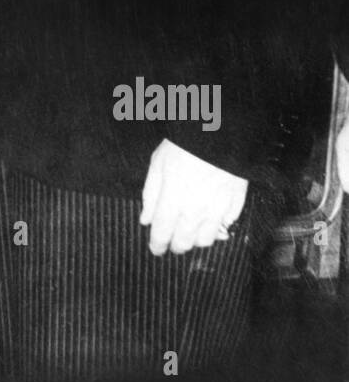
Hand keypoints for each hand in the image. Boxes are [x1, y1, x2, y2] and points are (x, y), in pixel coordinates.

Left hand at [140, 139, 247, 255]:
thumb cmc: (183, 145)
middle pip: (184, 243)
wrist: (218, 131)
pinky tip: (212, 217)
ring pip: (206, 240)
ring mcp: (217, 210)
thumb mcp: (158, 164)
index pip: (162, 235)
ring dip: (196, 238)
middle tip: (173, 241)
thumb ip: (151, 195)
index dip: (157, 246)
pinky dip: (218, 226)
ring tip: (192, 229)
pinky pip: (226, 226)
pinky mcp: (236, 205)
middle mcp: (194, 211)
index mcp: (171, 202)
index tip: (156, 249)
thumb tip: (146, 219)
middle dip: (176, 245)